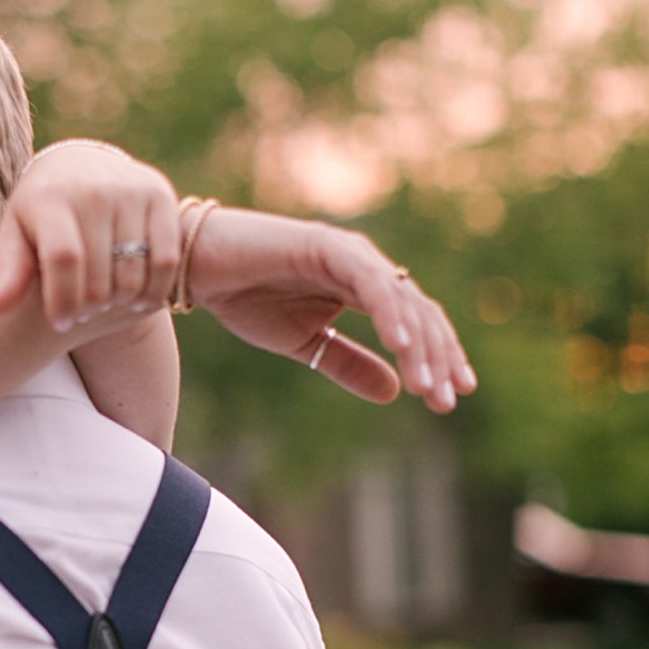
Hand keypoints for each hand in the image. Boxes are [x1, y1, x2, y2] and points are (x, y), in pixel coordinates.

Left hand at [0, 144, 181, 330]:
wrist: (82, 164)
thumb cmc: (40, 212)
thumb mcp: (16, 234)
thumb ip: (9, 272)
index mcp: (51, 197)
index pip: (63, 260)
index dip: (63, 301)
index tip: (60, 323)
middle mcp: (94, 189)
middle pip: (99, 276)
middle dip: (88, 307)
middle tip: (81, 313)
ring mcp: (131, 190)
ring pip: (132, 274)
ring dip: (118, 303)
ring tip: (103, 305)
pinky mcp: (160, 195)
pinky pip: (166, 260)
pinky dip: (153, 289)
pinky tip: (135, 299)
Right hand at [187, 208, 476, 412]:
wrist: (199, 269)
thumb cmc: (247, 299)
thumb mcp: (306, 344)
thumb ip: (349, 364)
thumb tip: (395, 393)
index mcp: (364, 288)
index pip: (416, 324)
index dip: (438, 359)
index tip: (449, 398)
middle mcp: (366, 267)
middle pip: (420, 313)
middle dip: (437, 359)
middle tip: (445, 402)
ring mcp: (350, 253)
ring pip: (401, 301)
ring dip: (418, 346)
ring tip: (426, 386)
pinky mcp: (328, 246)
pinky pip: (369, 283)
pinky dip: (389, 314)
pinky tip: (400, 347)